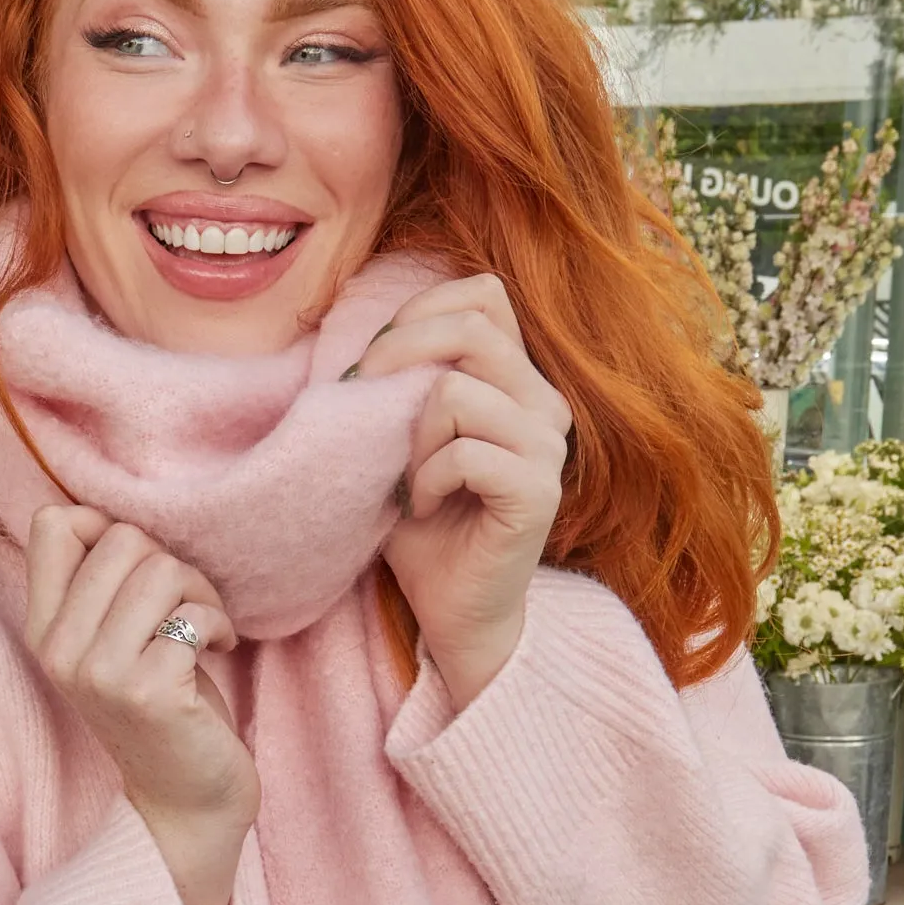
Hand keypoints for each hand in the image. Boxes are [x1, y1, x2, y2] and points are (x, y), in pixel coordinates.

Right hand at [25, 505, 256, 904]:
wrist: (186, 801)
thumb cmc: (162, 707)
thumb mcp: (112, 640)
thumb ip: (101, 582)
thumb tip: (110, 514)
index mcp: (42, 629)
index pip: (52, 523)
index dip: (109, 528)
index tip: (140, 573)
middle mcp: (59, 650)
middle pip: (121, 538)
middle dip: (171, 563)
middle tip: (187, 609)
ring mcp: (99, 672)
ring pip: (160, 569)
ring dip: (201, 593)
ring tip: (203, 631)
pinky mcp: (146, 692)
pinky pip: (192, 616)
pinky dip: (218, 627)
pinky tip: (218, 653)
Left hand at [352, 275, 570, 706]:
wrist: (453, 609)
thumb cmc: (423, 522)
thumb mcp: (402, 435)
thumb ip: (401, 380)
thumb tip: (356, 339)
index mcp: (518, 380)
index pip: (482, 295)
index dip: (418, 314)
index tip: (374, 367)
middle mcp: (544, 404)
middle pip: (470, 327)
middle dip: (397, 358)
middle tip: (366, 408)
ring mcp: (548, 446)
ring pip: (460, 391)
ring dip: (412, 436)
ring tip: (410, 479)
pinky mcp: (538, 491)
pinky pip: (466, 452)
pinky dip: (427, 479)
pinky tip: (425, 507)